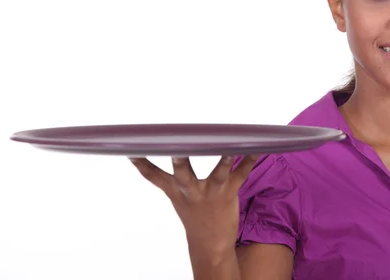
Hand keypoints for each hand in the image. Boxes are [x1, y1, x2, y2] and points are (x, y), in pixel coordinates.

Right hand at [129, 154, 258, 254]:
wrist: (210, 243)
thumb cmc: (194, 214)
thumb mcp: (177, 197)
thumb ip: (169, 178)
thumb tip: (161, 156)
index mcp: (176, 190)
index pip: (153, 176)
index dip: (141, 163)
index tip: (131, 148)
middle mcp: (191, 190)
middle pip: (182, 173)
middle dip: (179, 160)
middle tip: (177, 147)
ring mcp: (211, 191)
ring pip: (218, 173)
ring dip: (224, 159)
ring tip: (229, 145)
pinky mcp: (229, 192)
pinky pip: (242, 174)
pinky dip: (250, 160)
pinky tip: (258, 148)